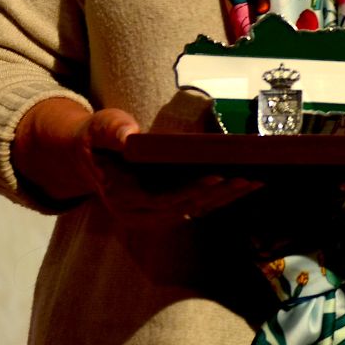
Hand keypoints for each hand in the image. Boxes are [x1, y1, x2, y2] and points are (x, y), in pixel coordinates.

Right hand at [12, 98, 256, 221]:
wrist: (88, 157)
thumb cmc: (96, 139)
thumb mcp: (98, 128)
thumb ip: (111, 131)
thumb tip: (128, 135)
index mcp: (122, 198)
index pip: (163, 198)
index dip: (192, 189)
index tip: (219, 174)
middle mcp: (139, 214)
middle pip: (186, 208)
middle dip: (219, 194)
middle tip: (251, 177)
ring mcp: (153, 216)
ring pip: (196, 211)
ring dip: (226, 198)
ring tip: (257, 180)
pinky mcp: (166, 211)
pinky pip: (197, 207)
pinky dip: (220, 197)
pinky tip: (244, 184)